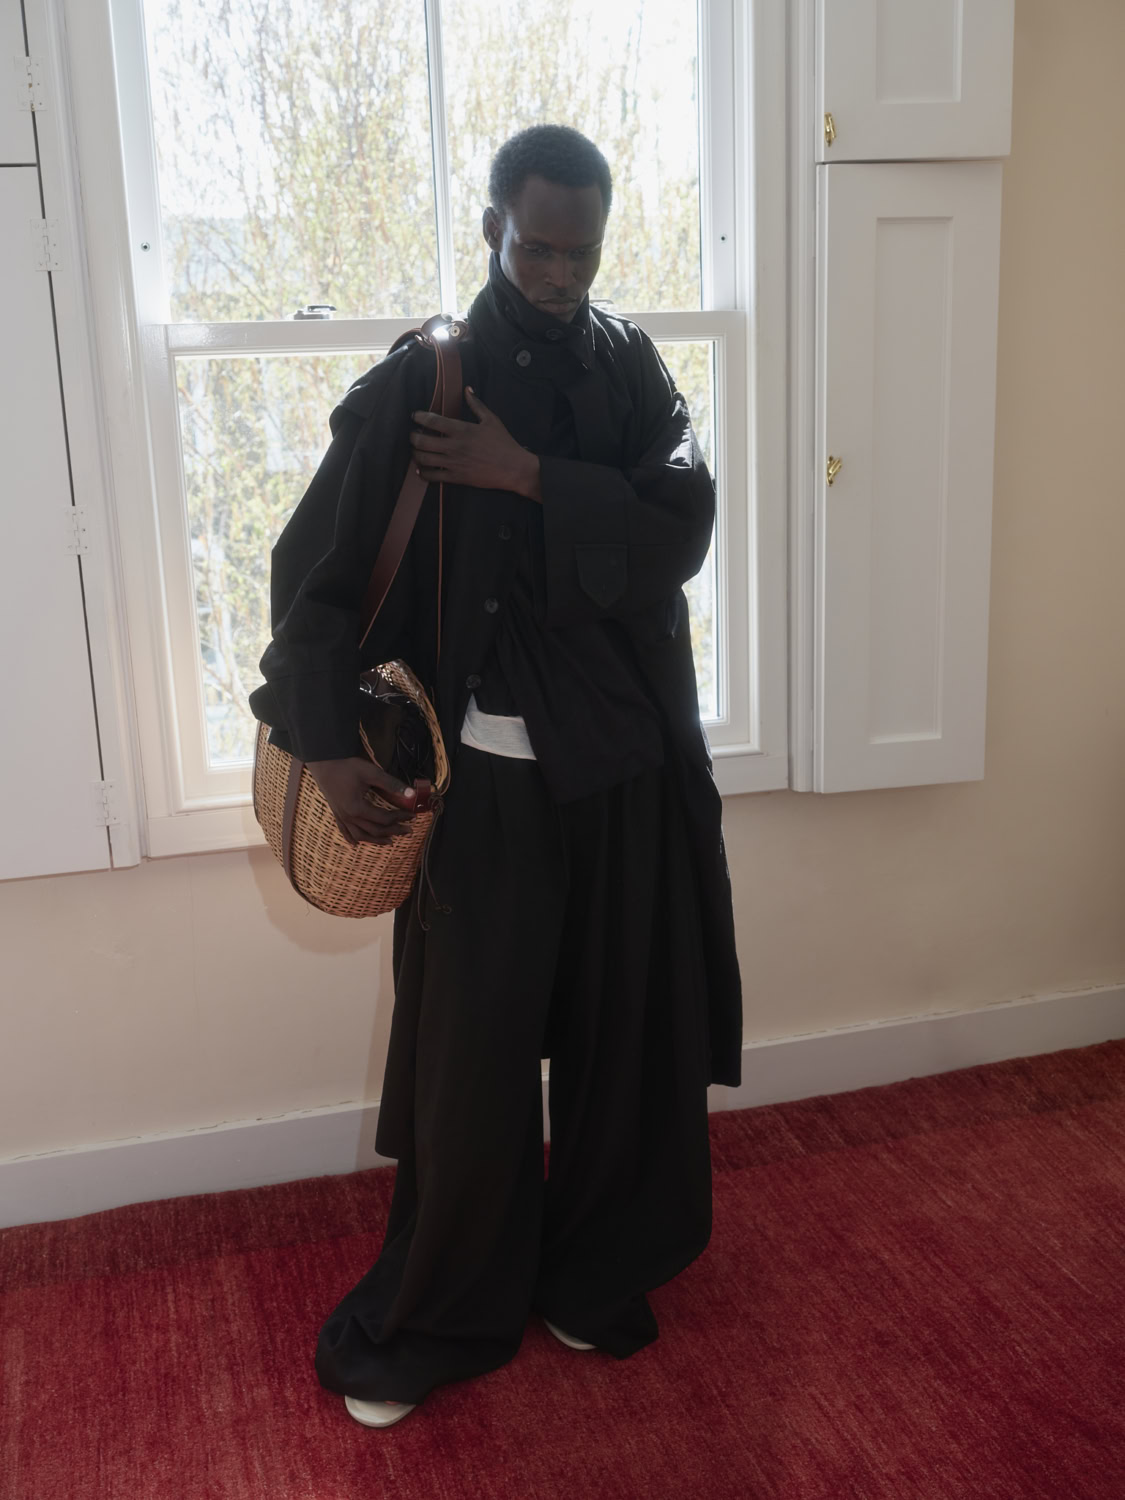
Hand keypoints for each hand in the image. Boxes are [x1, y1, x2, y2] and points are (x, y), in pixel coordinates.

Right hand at [306, 756, 416, 845]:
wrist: (324, 763)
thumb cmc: (347, 766)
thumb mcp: (372, 773)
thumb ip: (391, 784)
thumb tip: (412, 793)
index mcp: (357, 808)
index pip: (384, 818)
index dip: (400, 818)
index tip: (412, 815)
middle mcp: (348, 817)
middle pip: (375, 830)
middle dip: (394, 831)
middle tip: (409, 830)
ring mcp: (341, 817)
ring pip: (360, 836)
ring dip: (376, 840)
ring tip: (390, 841)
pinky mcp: (336, 814)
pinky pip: (344, 832)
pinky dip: (352, 839)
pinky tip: (356, 845)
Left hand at [410, 387, 541, 499]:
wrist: (513, 468)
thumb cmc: (503, 443)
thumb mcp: (491, 420)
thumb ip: (476, 404)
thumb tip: (467, 390)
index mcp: (461, 429)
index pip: (432, 420)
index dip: (419, 416)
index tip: (415, 416)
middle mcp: (454, 446)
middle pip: (422, 441)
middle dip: (413, 437)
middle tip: (414, 434)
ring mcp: (454, 463)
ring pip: (424, 459)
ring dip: (416, 454)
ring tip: (417, 450)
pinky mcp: (456, 477)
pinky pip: (433, 477)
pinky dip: (423, 473)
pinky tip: (422, 469)